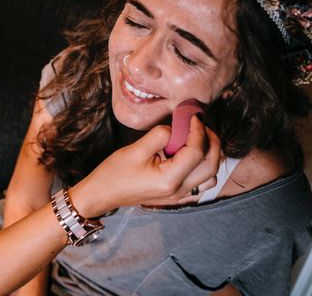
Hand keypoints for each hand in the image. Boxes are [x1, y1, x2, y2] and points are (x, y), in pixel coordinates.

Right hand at [71, 115, 219, 216]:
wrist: (103, 193)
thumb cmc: (115, 173)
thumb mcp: (135, 149)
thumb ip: (159, 136)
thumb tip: (175, 127)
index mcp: (169, 179)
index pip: (196, 152)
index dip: (198, 131)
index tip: (193, 116)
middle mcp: (178, 191)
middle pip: (211, 166)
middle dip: (211, 142)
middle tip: (201, 125)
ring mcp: (179, 197)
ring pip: (211, 177)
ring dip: (211, 157)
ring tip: (199, 140)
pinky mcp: (176, 197)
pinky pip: (201, 185)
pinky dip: (204, 169)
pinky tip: (191, 157)